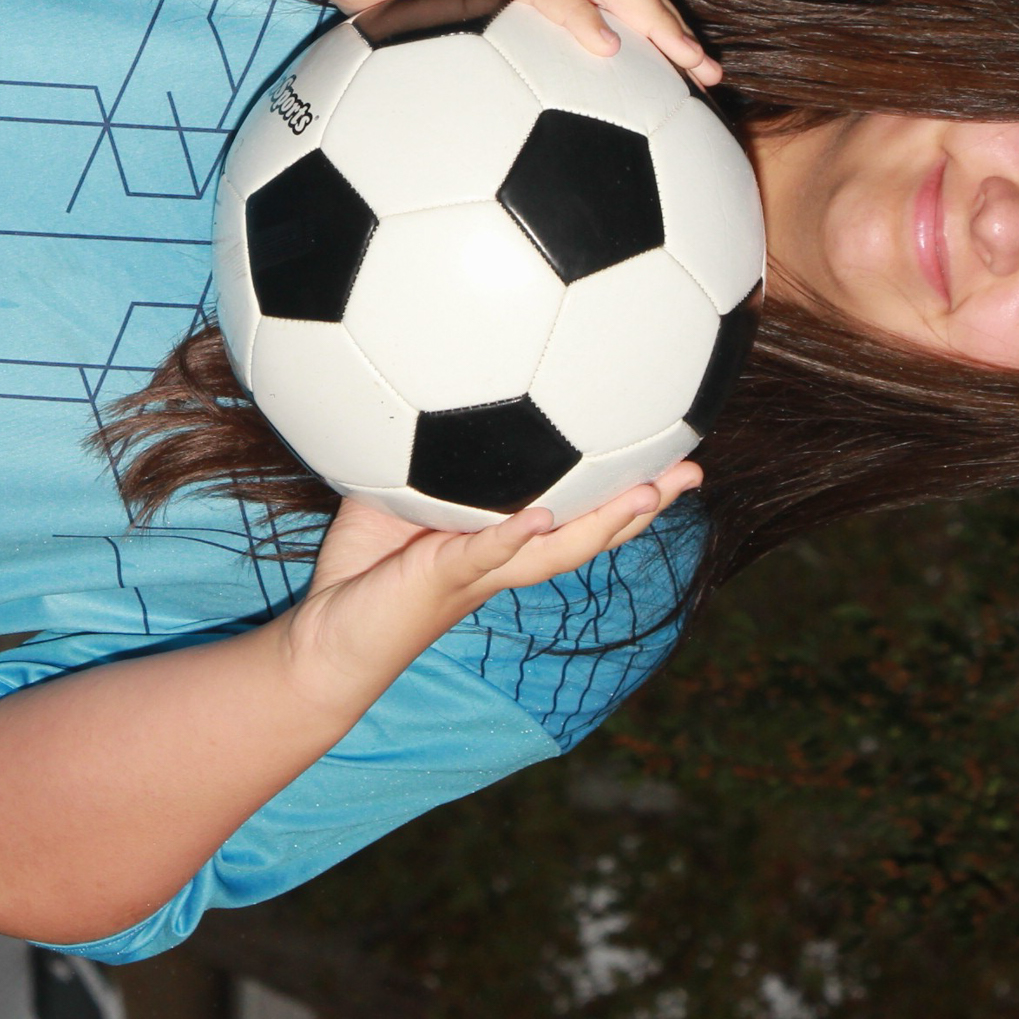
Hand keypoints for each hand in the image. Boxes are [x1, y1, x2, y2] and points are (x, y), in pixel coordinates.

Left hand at [274, 464, 705, 715]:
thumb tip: (426, 381)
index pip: (575, 511)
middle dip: (645, 504)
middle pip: (590, 532)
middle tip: (694, 471)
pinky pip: (483, 554)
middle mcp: (503, 560)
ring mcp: (479, 574)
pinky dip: (512, 535)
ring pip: (558, 550)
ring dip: (606, 523)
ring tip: (651, 493)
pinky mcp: (441, 579)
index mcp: (501, 541)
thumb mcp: (392, 494)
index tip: (667, 450)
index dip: (622, 486)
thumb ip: (419, 454)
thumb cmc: (359, 570)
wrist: (324, 638)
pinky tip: (540, 516)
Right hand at [283, 0, 722, 88]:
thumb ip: (467, 81)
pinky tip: (607, 48)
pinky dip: (579, 14)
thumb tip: (480, 147)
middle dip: (676, 33)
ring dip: (652, 19)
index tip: (687, 90)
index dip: (654, 40)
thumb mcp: (433, 48)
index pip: (609, 5)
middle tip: (712, 80)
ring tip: (686, 60)